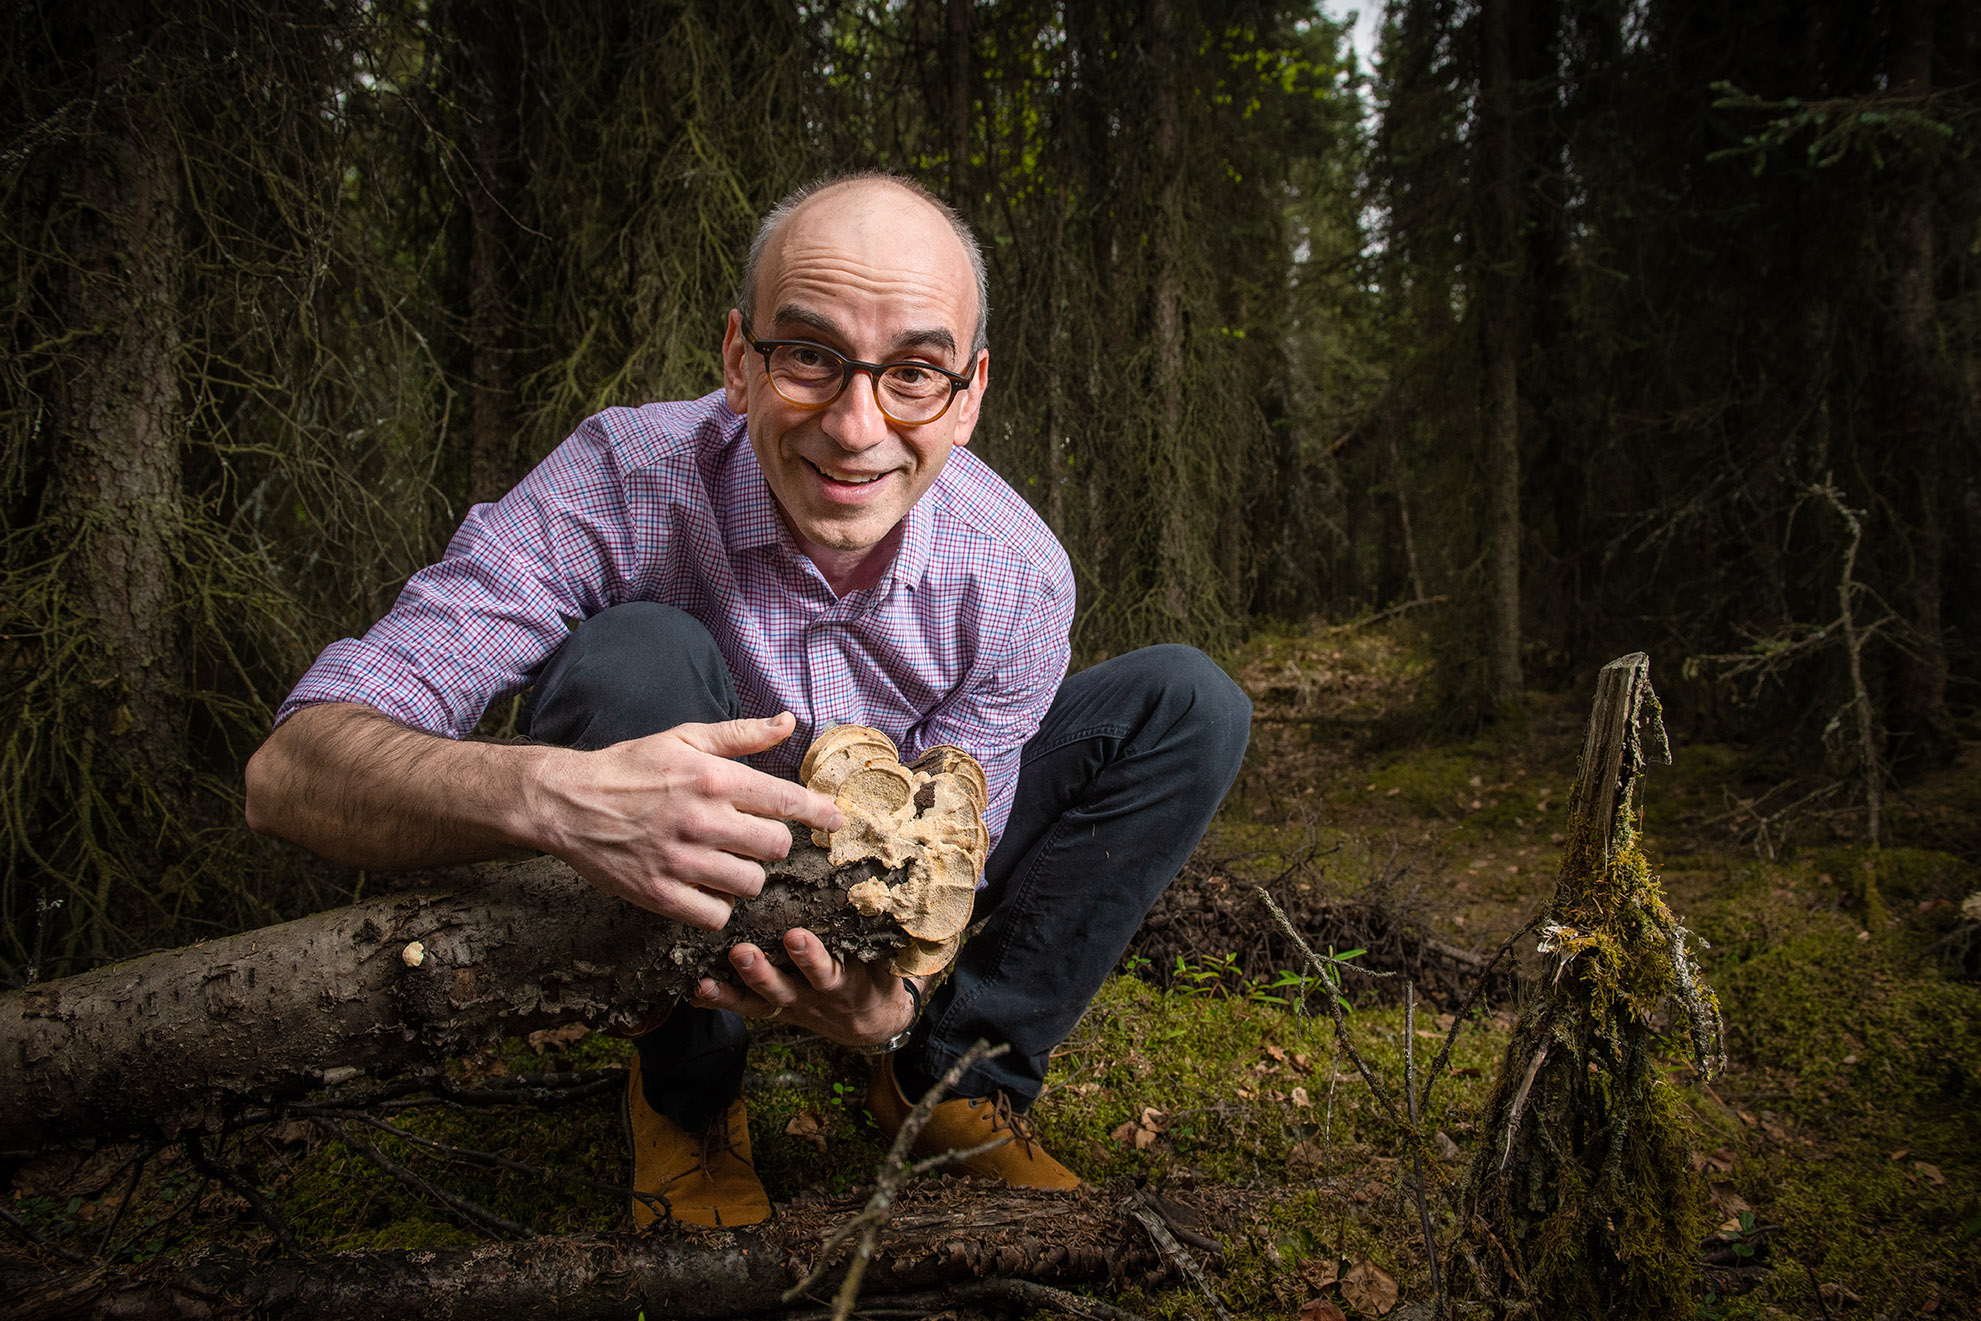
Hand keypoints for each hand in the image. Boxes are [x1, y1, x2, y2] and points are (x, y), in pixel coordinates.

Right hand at [528, 712, 843, 928]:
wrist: (568, 801)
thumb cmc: (631, 767)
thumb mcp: (685, 738)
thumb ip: (741, 735)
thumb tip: (789, 721)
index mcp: (714, 779)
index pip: (787, 801)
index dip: (819, 813)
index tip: (835, 822)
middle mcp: (703, 820)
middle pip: (775, 847)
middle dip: (770, 843)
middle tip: (750, 838)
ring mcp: (681, 860)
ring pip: (751, 883)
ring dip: (745, 876)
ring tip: (724, 863)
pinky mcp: (660, 894)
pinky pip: (716, 915)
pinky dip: (717, 906)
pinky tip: (704, 888)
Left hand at [695, 928, 917, 1048]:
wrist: (871, 1021)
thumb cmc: (876, 976)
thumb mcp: (885, 959)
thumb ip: (878, 929)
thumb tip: (880, 889)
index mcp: (844, 984)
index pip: (827, 972)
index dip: (810, 957)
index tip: (794, 936)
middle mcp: (813, 998)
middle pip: (785, 989)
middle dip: (763, 973)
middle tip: (741, 953)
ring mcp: (790, 1005)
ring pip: (761, 1000)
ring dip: (736, 985)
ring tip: (709, 975)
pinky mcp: (773, 1009)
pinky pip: (745, 1008)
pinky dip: (721, 1000)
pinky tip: (697, 990)